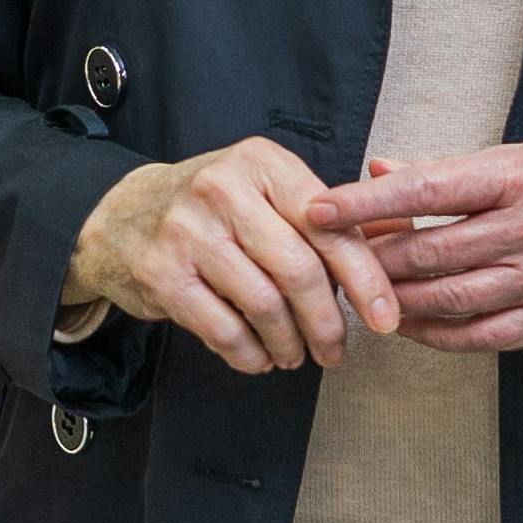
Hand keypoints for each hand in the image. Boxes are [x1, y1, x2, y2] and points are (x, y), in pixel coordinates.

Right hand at [70, 136, 392, 373]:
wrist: (120, 216)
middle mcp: (223, 190)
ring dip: (290, 344)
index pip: (329, 225)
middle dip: (327, 323)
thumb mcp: (267, 188)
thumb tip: (402, 241)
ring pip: (264, 305)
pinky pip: (224, 330)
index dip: (365, 277)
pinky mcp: (161, 275)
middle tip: (337, 351)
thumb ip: (329, 214)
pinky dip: (251, 356)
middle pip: (299, 270)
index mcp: (262, 163)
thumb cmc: (214, 209)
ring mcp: (187, 232)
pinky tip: (260, 358)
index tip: (385, 318)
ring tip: (297, 355)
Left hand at [301, 144, 522, 353]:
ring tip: (365, 293)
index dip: (370, 203)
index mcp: (521, 177)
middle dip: (377, 258)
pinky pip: (482, 336)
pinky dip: (435, 333)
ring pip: (453, 298)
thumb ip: (444, 168)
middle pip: (435, 251)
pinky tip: (406, 324)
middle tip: (335, 259)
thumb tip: (375, 171)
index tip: (322, 208)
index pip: (430, 188)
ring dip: (398, 299)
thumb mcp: (516, 158)